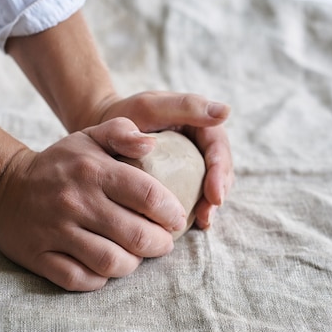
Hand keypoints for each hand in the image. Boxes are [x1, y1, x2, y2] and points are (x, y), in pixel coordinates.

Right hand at [0, 118, 186, 290]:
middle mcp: (75, 202)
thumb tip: (152, 144)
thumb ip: (122, 133)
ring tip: (136, 255)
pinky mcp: (38, 256)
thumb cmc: (61, 165)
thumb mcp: (89, 138)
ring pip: (111, 262)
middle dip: (159, 244)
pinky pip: (79, 279)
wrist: (4, 187)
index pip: (148, 196)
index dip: (171, 213)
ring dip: (132, 264)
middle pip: (136, 236)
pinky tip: (106, 268)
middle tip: (163, 243)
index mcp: (93, 171)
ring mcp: (55, 231)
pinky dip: (99, 279)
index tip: (177, 219)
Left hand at [94, 91, 234, 228]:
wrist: (104, 134)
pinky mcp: (185, 180)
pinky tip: (193, 225)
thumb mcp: (152, 106)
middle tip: (207, 215)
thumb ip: (186, 107)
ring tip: (203, 222)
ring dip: (211, 205)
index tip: (214, 195)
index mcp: (201, 124)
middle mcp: (202, 145)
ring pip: (213, 185)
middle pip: (221, 170)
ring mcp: (194, 164)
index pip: (219, 148)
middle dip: (218, 193)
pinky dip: (197, 210)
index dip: (220, 172)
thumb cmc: (126, 114)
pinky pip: (197, 195)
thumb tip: (226, 111)